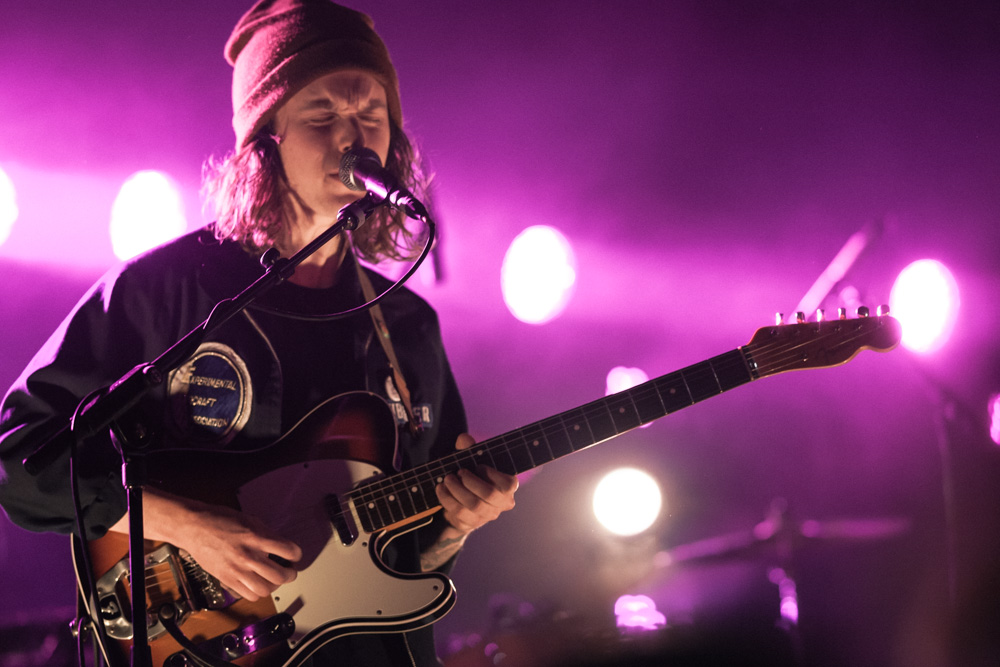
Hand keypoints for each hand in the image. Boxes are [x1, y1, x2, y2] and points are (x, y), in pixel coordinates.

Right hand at [177, 501, 302, 600]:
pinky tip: (258, 584)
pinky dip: (257, 592)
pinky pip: (249, 595)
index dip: (296, 554)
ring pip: (266, 589)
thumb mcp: (250, 520)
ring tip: (274, 579)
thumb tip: (281, 545)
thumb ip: (267, 533)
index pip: (289, 551)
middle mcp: (249, 556)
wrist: (195, 527)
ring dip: (274, 585)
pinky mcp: (227, 580)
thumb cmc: (220, 520)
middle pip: (280, 575)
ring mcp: (237, 570)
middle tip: (289, 571)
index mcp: (257, 537)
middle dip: (290, 574)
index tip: (294, 555)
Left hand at [435, 433, 517, 534]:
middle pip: (489, 494)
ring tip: (447, 479)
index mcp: (508, 488)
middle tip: (458, 472)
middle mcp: (501, 504)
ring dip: (457, 490)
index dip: (493, 474)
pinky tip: (441, 489)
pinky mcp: (471, 523)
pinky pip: (459, 513)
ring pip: (473, 505)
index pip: (509, 484)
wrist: (462, 499)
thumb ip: (470, 448)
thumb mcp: (472, 460)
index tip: (478, 466)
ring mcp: (487, 516)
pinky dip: (447, 499)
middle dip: (471, 481)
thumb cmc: (473, 475)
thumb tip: (464, 439)